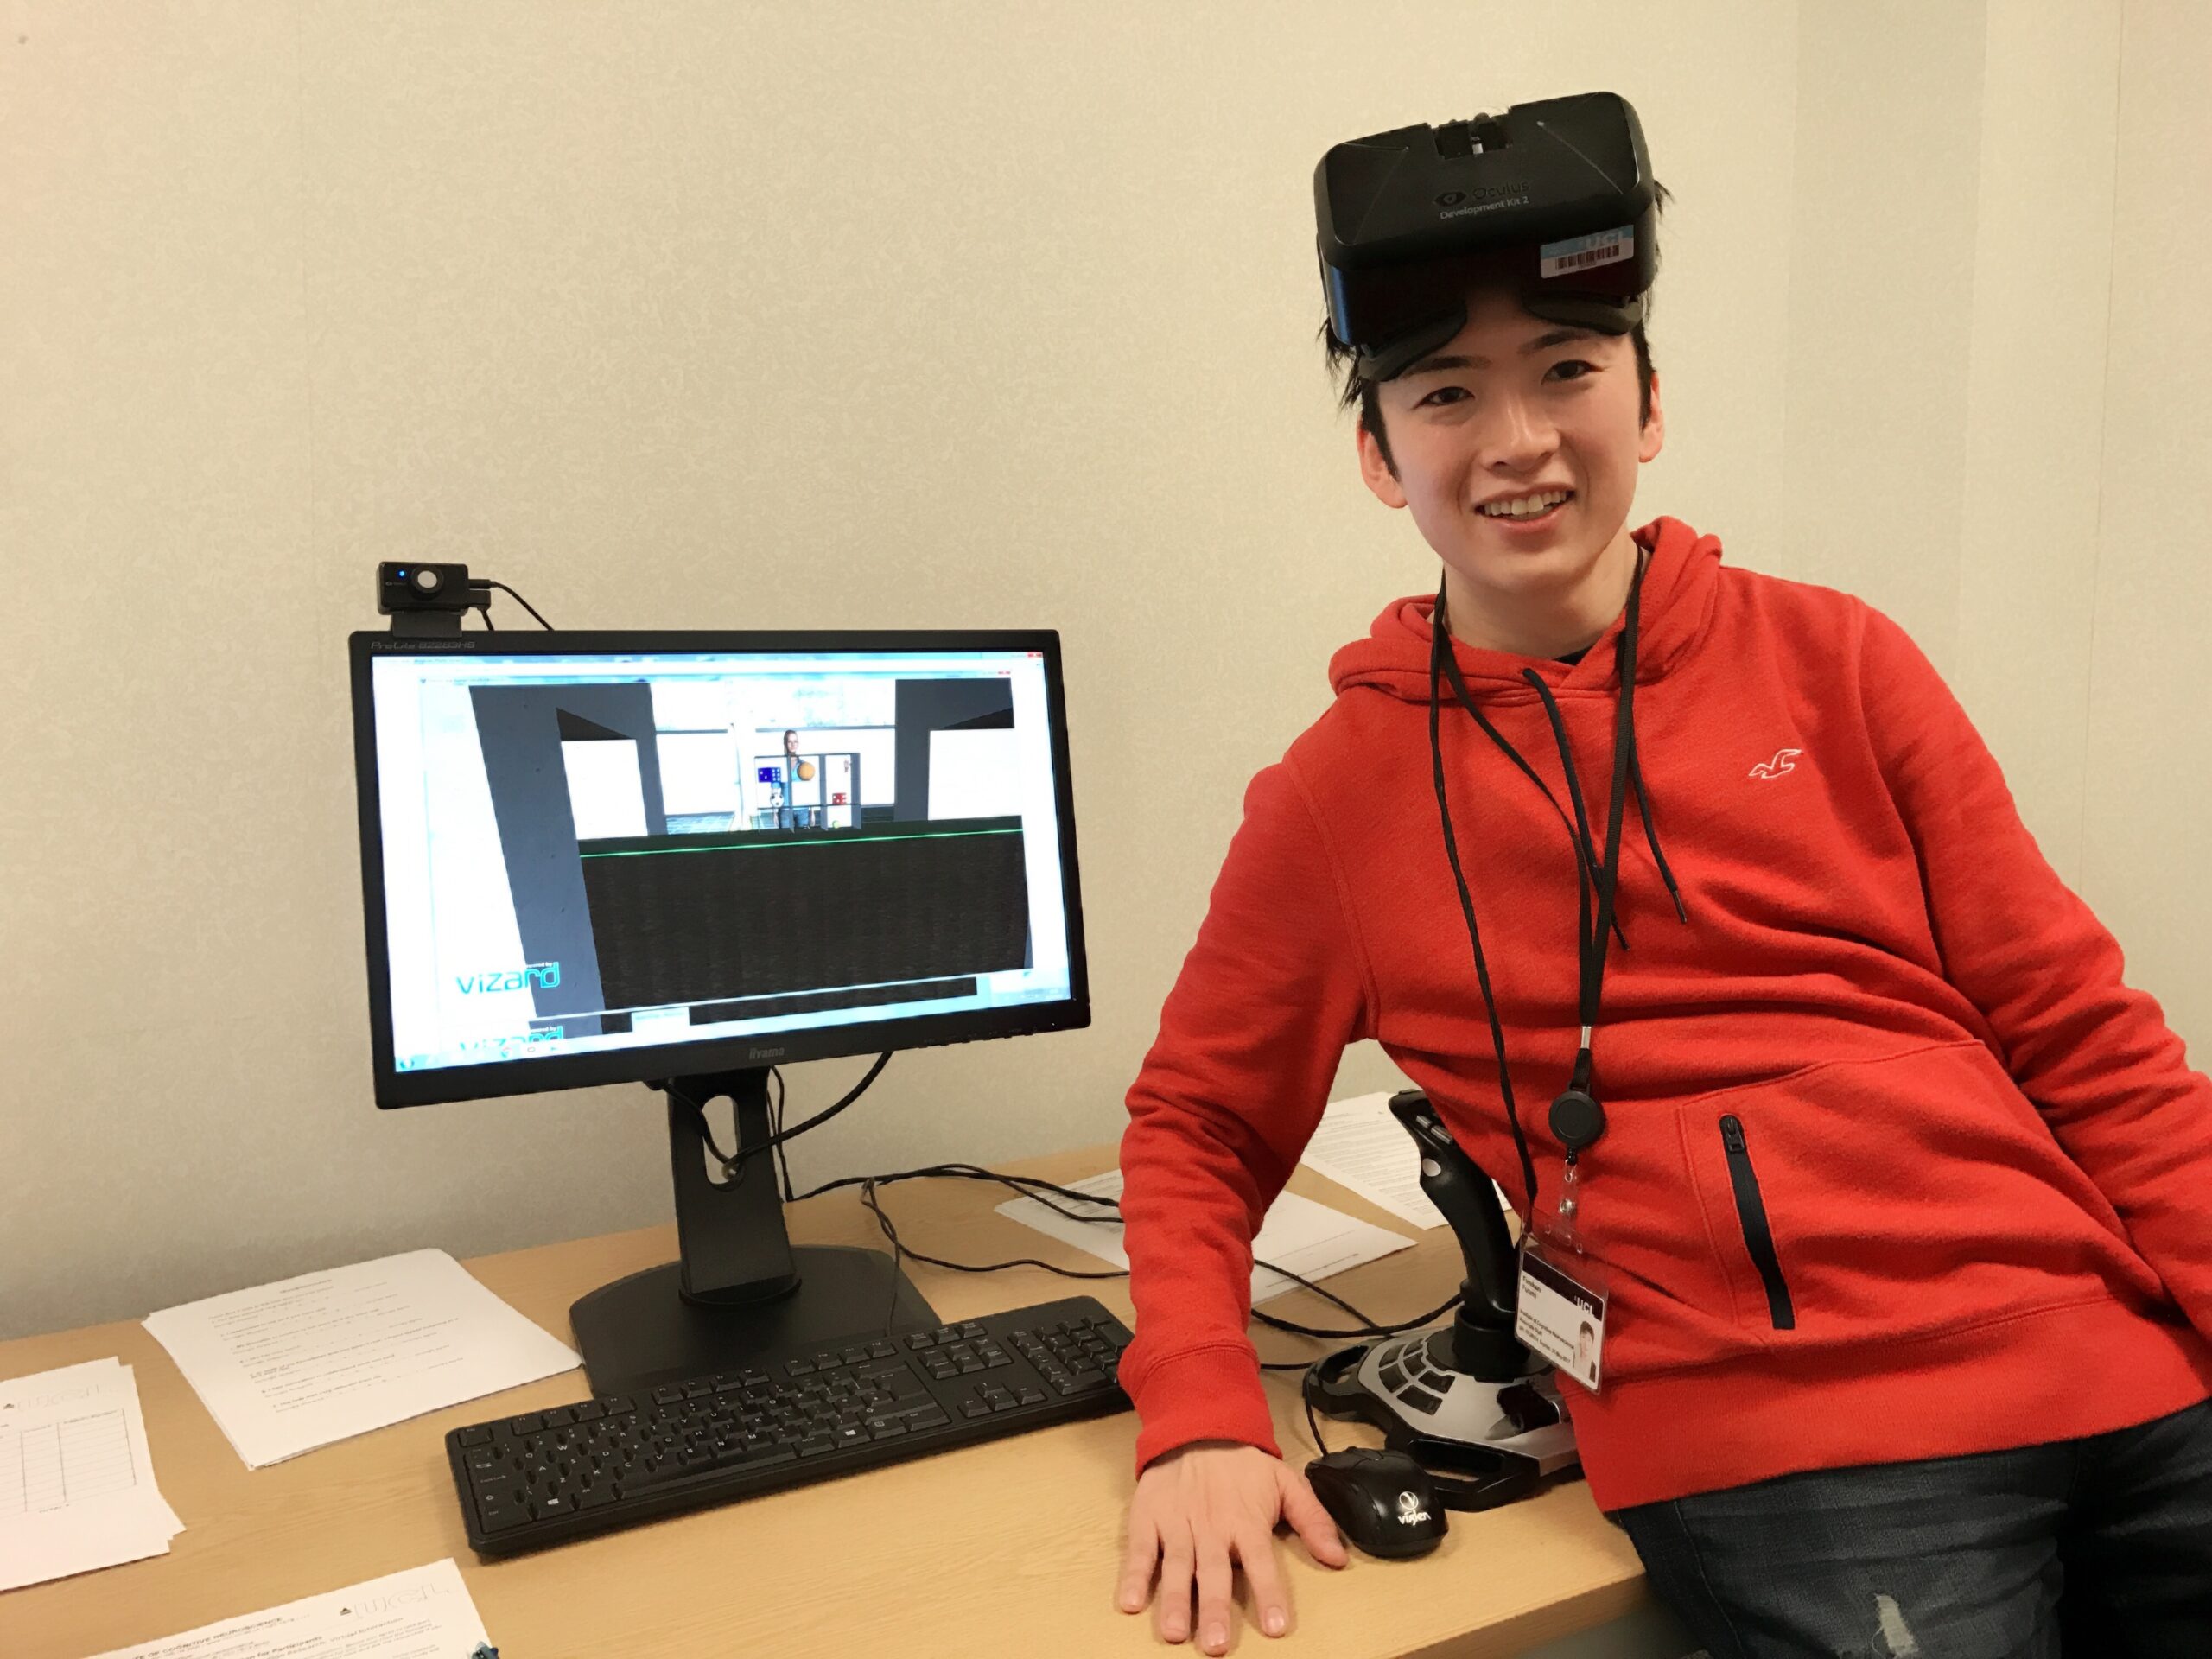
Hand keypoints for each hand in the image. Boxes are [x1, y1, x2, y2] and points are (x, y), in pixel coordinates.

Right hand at [1117, 1439, 1346, 1651]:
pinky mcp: (1148, 1520)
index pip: (1260, 1562)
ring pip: (1176, 1567)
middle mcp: (1211, 1528)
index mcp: (1245, 1521)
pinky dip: (1134, 1576)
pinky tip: (1131, 1602)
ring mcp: (1177, 1525)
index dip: (1268, 1594)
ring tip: (1174, 1632)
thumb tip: (1337, 1558)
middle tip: (1216, 1644)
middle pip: (1213, 1573)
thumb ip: (1312, 1520)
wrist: (1195, 1427)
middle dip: (1214, 1609)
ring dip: (1174, 1600)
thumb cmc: (1242, 1464)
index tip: (1275, 1626)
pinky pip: (1140, 1552)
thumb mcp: (1286, 1483)